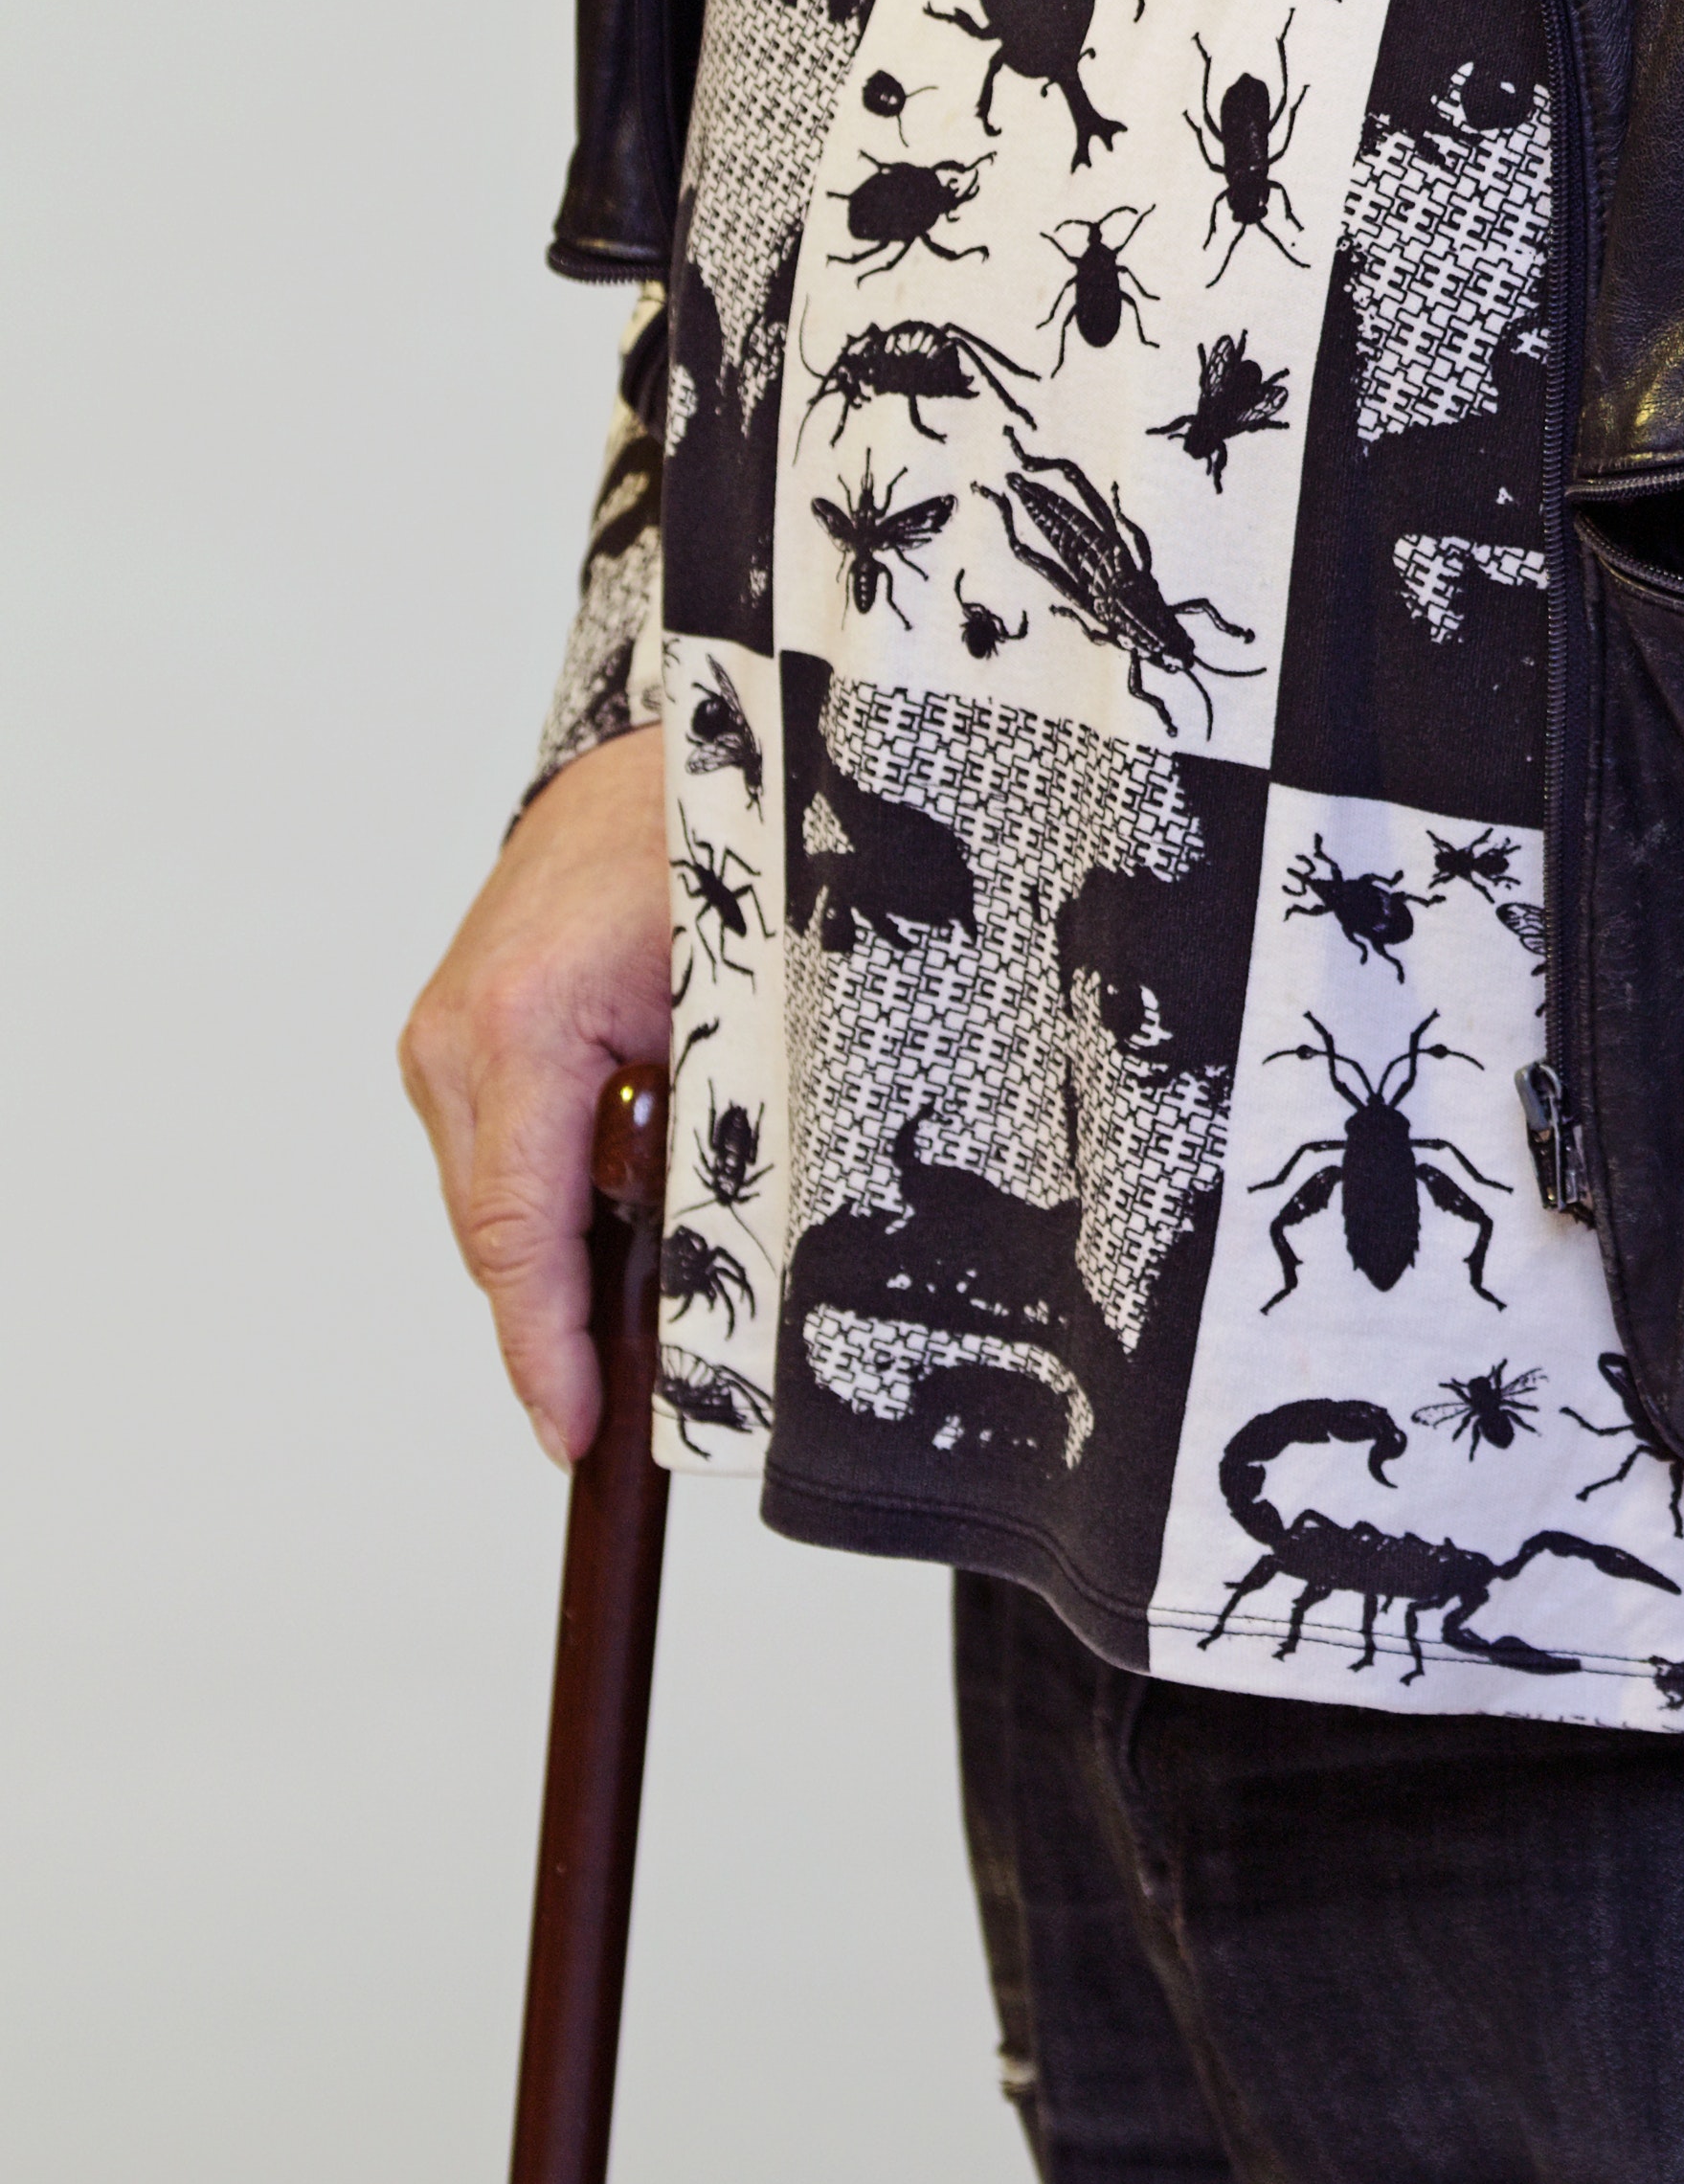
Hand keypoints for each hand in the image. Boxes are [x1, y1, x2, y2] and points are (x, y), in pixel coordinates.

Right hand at [397, 724, 673, 1464]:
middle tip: (622, 1408)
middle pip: (501, 1234)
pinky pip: (501, 1153)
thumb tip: (717, 1258)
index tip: (570, 1432)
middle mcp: (455, 1037)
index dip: (547, 1349)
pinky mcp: (457, 1036)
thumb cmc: (714, 845)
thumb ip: (715, 1124)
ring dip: (564, 1255)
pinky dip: (555, 1194)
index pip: (521, 1233)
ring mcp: (443, 1038)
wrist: (664, 751)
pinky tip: (617, 1219)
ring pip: (499, 1200)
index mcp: (521, 1024)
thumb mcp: (740, 997)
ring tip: (636, 1322)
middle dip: (560, 1323)